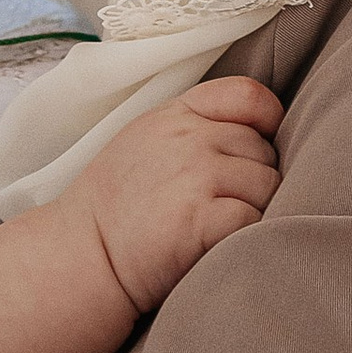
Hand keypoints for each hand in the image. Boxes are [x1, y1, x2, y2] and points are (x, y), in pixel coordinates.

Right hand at [70, 78, 283, 315]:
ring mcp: (197, 175)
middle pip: (265, 150)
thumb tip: (258, 135)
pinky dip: (247, 236)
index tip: (256, 151)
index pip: (248, 96)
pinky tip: (217, 245)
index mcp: (176, 115)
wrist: (82, 256)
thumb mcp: (146, 142)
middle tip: (218, 208)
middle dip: (254, 181)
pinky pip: (257, 219)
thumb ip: (195, 128)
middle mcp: (189, 138)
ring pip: (269, 185)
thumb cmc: (116, 208)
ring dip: (255, 211)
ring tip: (216, 229)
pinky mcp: (202, 218)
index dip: (266, 122)